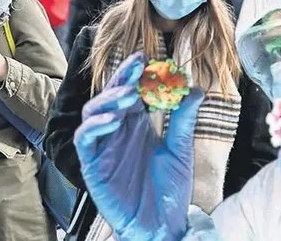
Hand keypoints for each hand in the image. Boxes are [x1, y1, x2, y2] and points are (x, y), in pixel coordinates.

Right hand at [74, 52, 204, 240]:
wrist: (162, 226)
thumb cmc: (169, 191)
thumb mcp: (180, 150)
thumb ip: (182, 120)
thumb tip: (194, 88)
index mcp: (135, 126)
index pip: (130, 92)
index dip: (134, 74)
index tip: (146, 58)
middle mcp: (116, 133)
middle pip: (110, 97)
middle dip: (122, 79)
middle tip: (138, 66)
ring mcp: (103, 148)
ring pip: (93, 113)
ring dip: (109, 100)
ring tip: (129, 95)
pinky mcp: (92, 166)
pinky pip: (85, 140)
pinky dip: (95, 126)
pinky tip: (113, 121)